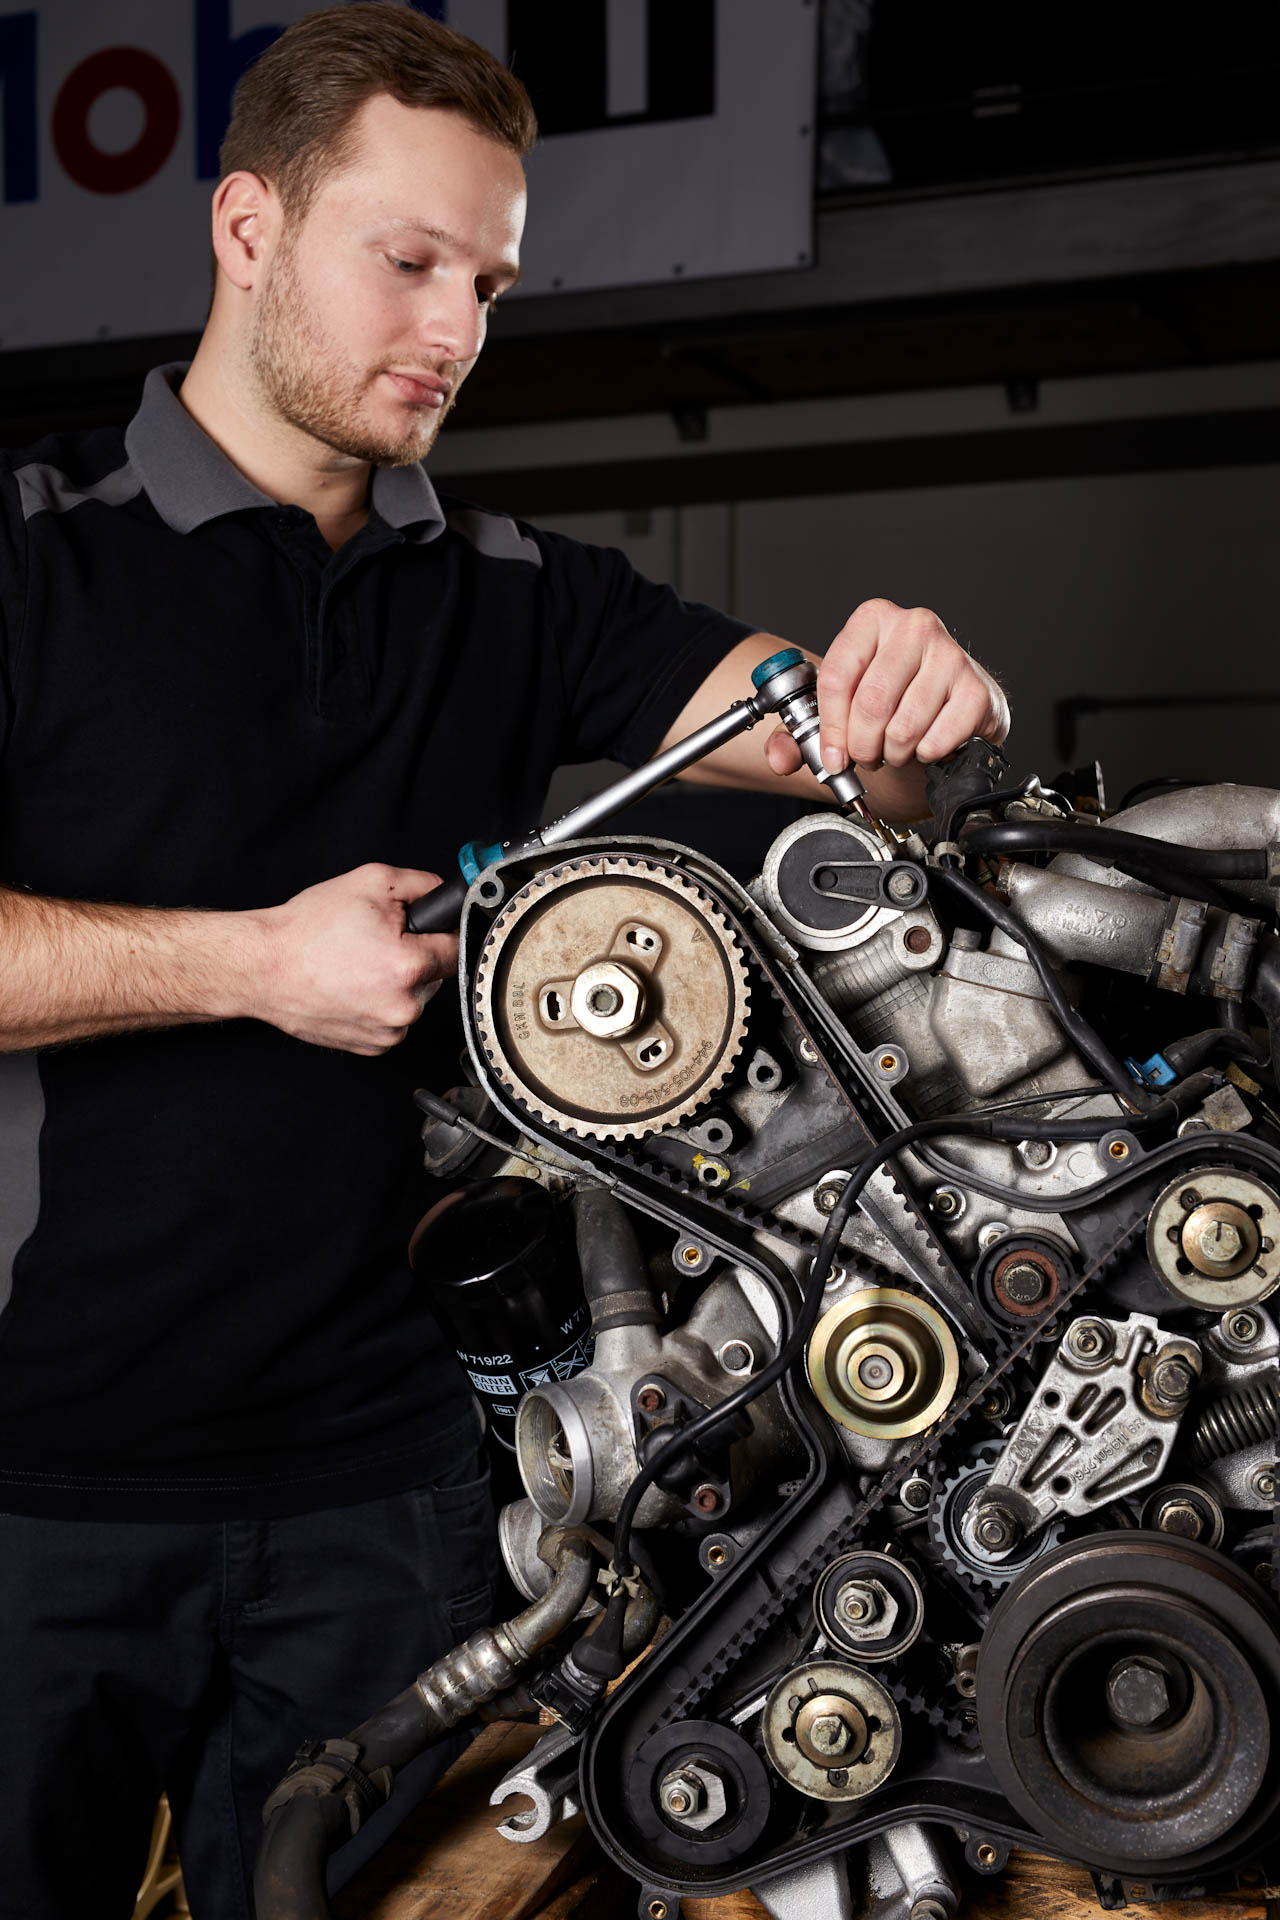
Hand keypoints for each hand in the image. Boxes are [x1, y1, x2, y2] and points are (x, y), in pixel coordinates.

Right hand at [249, 864, 458, 1054]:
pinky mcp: (372, 1047)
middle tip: (376, 943)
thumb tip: (449, 896)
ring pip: (412, 999)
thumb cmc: (307, 929)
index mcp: (410, 966)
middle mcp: (403, 1007)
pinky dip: (378, 1004)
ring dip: (396, 983)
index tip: (426, 929)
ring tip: (357, 965)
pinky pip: (392, 1021)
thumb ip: (425, 885)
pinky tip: (351, 987)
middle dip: (414, 956)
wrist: (262, 968)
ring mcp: (387, 1032)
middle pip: (434, 975)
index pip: (458, 947)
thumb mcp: (372, 882)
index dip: (442, 931)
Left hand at [763, 600, 1007, 778]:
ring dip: (894, 754)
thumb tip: (779, 756)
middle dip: (863, 746)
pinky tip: (927, 744)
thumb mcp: (841, 707)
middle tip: (868, 756)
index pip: (838, 677)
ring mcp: (951, 656)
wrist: (949, 704)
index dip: (830, 728)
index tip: (833, 756)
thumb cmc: (893, 698)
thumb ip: (798, 734)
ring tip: (896, 749)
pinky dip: (925, 756)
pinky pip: (936, 741)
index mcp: (873, 620)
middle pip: (871, 704)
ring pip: (903, 728)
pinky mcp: (977, 690)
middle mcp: (914, 627)